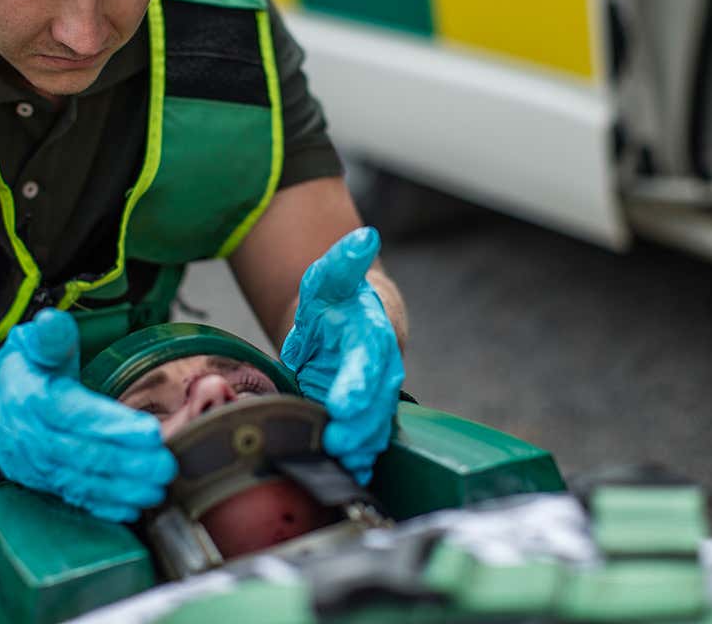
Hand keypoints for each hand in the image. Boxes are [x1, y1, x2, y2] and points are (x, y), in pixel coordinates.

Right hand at [0, 308, 176, 520]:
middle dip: (129, 463)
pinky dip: (103, 505)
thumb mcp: (32, 345)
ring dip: (123, 488)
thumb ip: (50, 337)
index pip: (78, 415)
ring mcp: (39, 465)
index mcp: (36, 400)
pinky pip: (75, 497)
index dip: (114, 426)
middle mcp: (35, 437)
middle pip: (86, 454)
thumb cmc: (22, 374)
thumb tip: (52, 322)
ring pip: (83, 481)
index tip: (149, 432)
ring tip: (156, 489)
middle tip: (165, 465)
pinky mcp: (45, 483)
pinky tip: (131, 507)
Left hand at [280, 227, 403, 484]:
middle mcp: (379, 369)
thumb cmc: (338, 298)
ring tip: (341, 463)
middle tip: (337, 441)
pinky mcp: (363, 414)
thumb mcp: (331, 275)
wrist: (350, 321)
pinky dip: (362, 459)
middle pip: (375, 401)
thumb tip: (362, 237)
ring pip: (373, 425)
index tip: (343, 403)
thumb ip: (343, 260)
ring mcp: (373, 395)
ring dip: (360, 447)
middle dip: (358, 425)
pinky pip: (367, 439)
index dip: (358, 383)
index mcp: (372, 335)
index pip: (369, 360)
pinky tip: (352, 475)